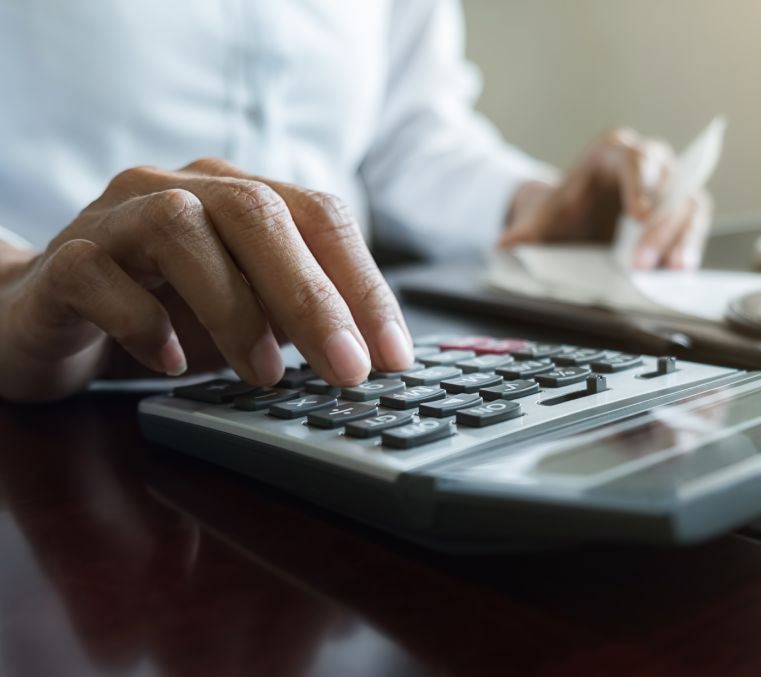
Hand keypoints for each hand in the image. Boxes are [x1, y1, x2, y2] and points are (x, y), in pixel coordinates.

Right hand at [0, 158, 413, 401]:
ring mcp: (117, 218)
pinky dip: (143, 321)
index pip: (319, 216)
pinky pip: (100, 275)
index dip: (364, 283)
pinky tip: (173, 363)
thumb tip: (373, 358)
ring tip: (266, 375)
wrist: (44, 314)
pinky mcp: (64, 261)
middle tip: (348, 369)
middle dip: (313, 296)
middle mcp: (182, 190)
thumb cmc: (163, 311)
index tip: (395, 354)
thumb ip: (297, 318)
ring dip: (234, 308)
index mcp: (239, 195)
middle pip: (258, 212)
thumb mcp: (247, 313)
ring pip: (180, 229)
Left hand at [500, 128, 712, 269]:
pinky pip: (694, 224)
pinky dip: (690, 246)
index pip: (634, 159)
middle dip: (658, 225)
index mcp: (613, 152)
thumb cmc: (566, 210)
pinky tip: (679, 271)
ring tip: (672, 269)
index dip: (640, 184)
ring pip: (689, 204)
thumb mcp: (545, 218)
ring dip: (682, 237)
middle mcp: (649, 161)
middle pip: (666, 184)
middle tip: (641, 261)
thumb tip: (504, 245)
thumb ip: (527, 230)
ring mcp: (669, 186)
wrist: (576, 220)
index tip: (638, 216)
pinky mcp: (681, 212)